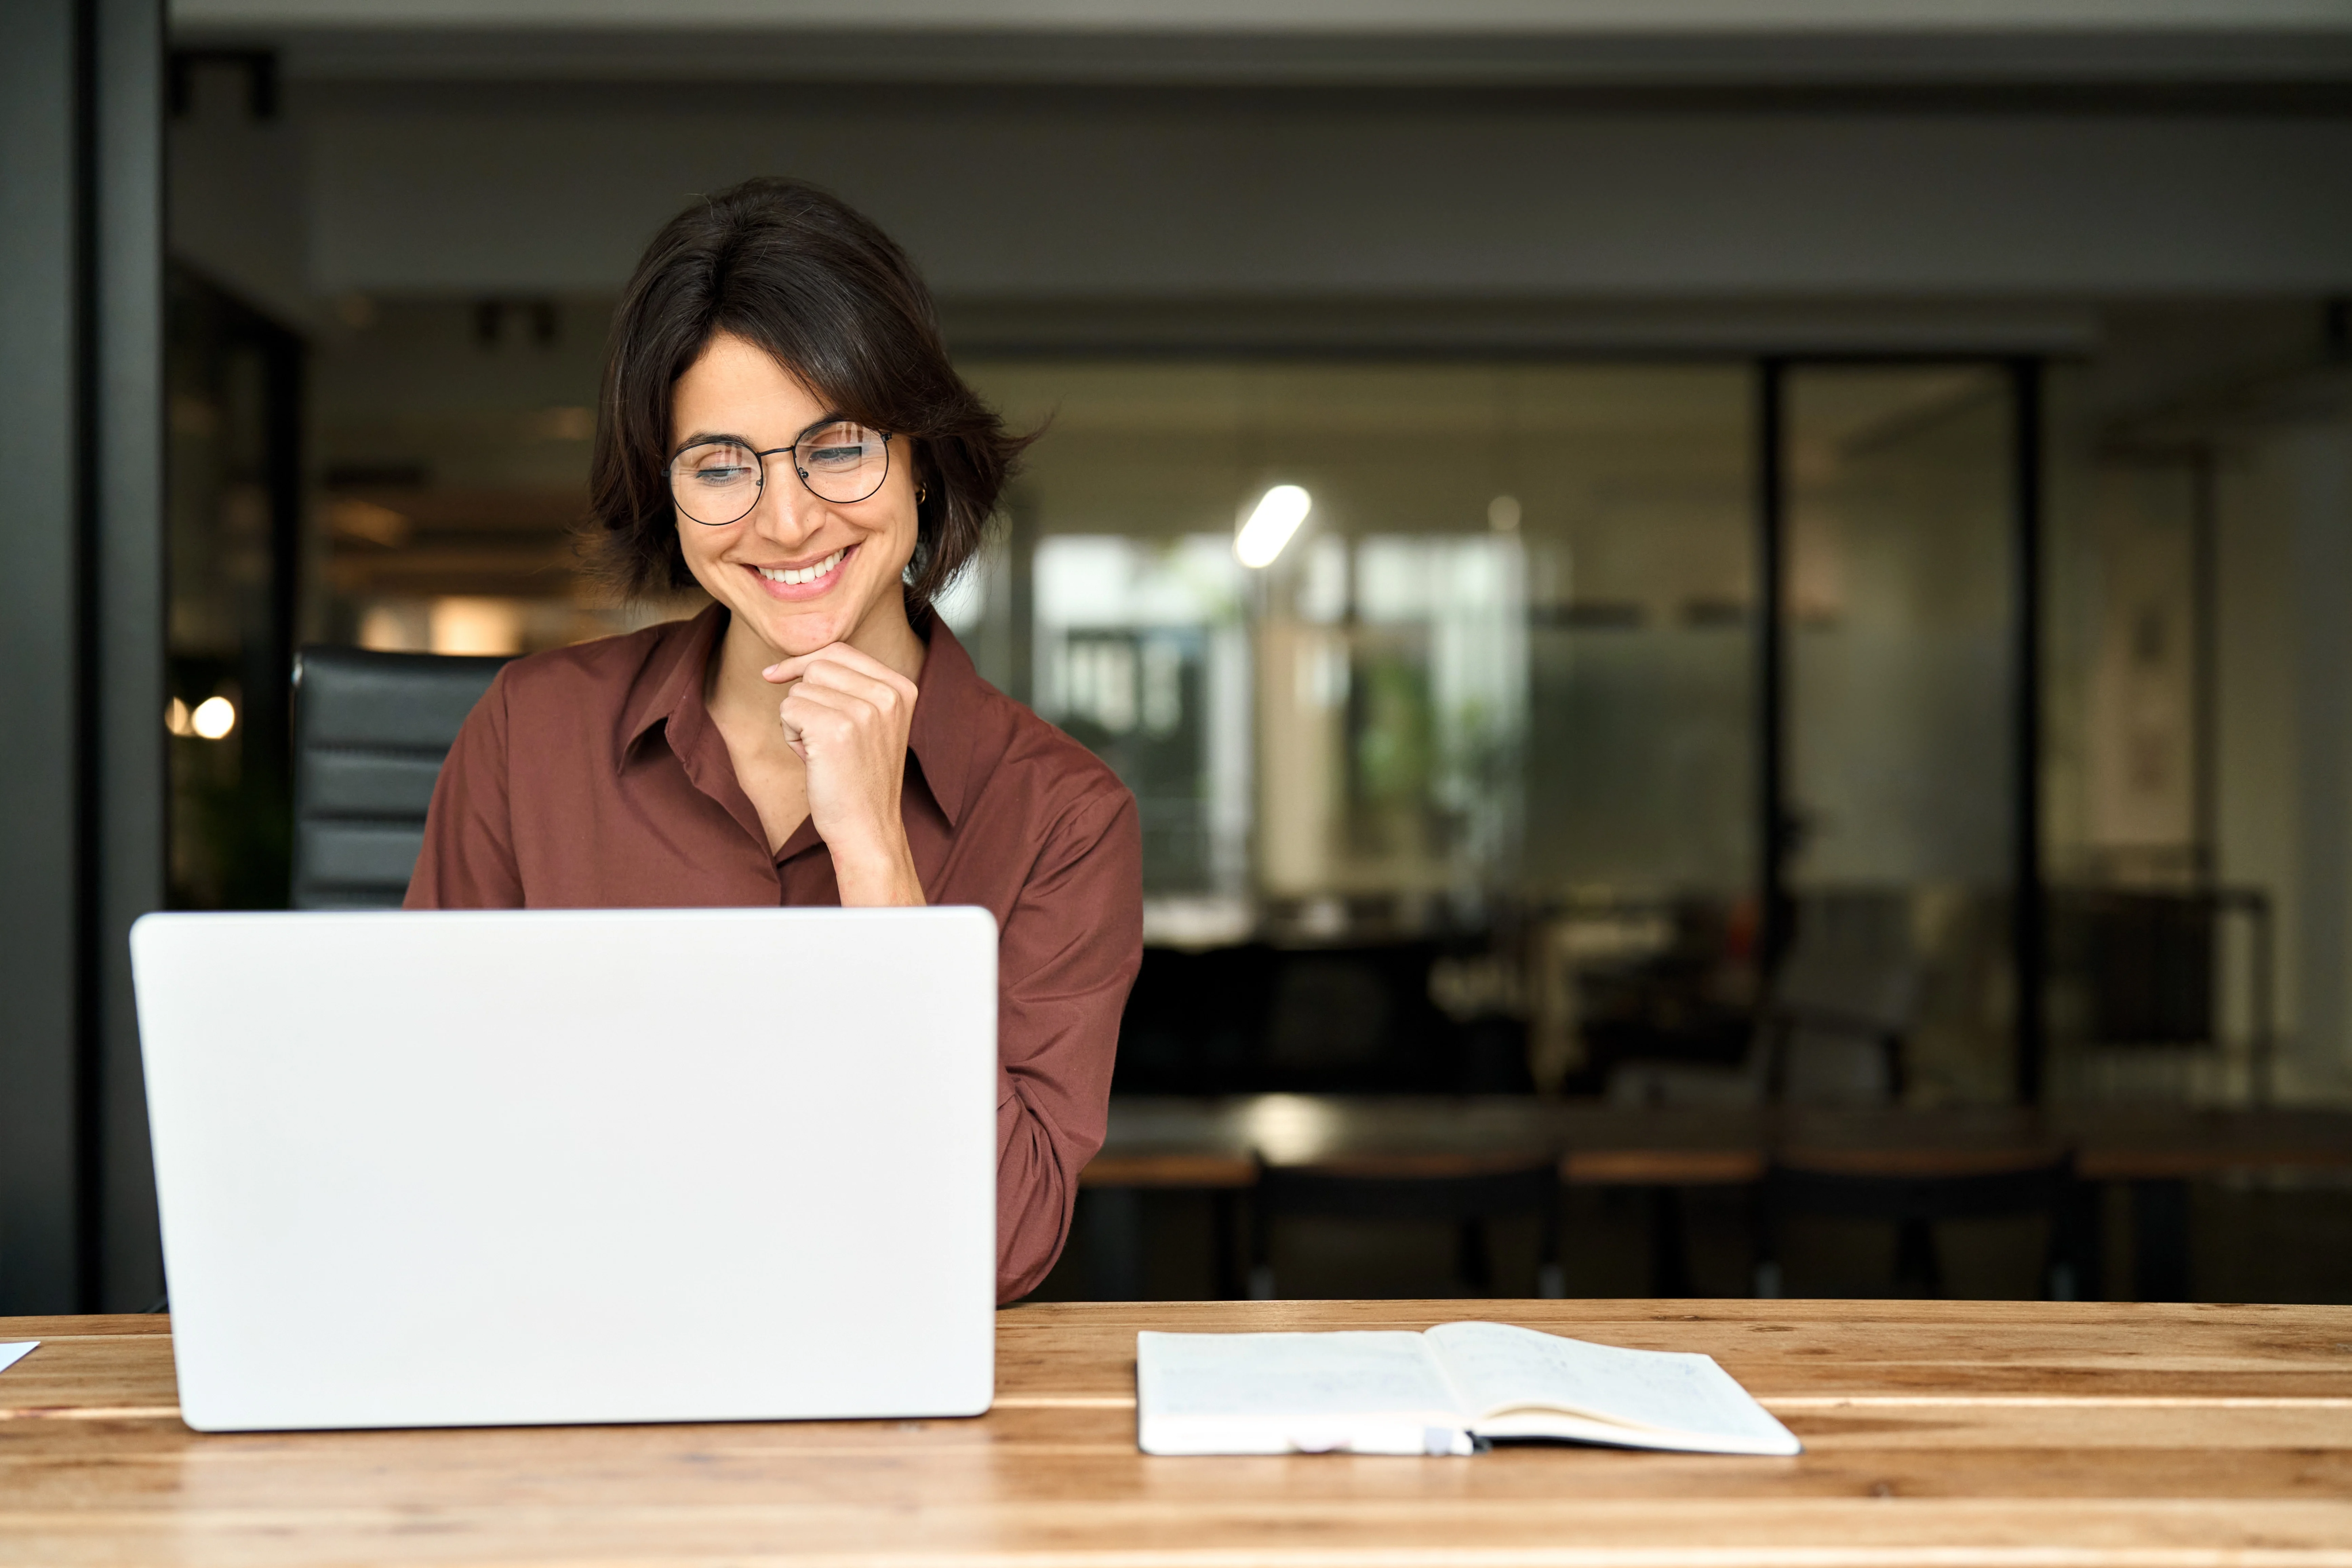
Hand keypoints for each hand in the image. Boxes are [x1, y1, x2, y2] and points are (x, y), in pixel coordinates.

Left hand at [762, 643, 924, 906]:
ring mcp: (865, 710)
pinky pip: (788, 709)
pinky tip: (812, 759)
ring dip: (797, 719)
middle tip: (819, 737)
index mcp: (901, 688)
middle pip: (817, 665)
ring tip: (821, 751)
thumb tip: (790, 665)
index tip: (776, 675)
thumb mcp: (870, 724)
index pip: (840, 651)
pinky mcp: (837, 729)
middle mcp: (888, 694)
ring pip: (800, 688)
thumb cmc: (859, 779)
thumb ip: (849, 688)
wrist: (867, 828)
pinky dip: (790, 734)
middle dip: (804, 698)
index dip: (803, 661)